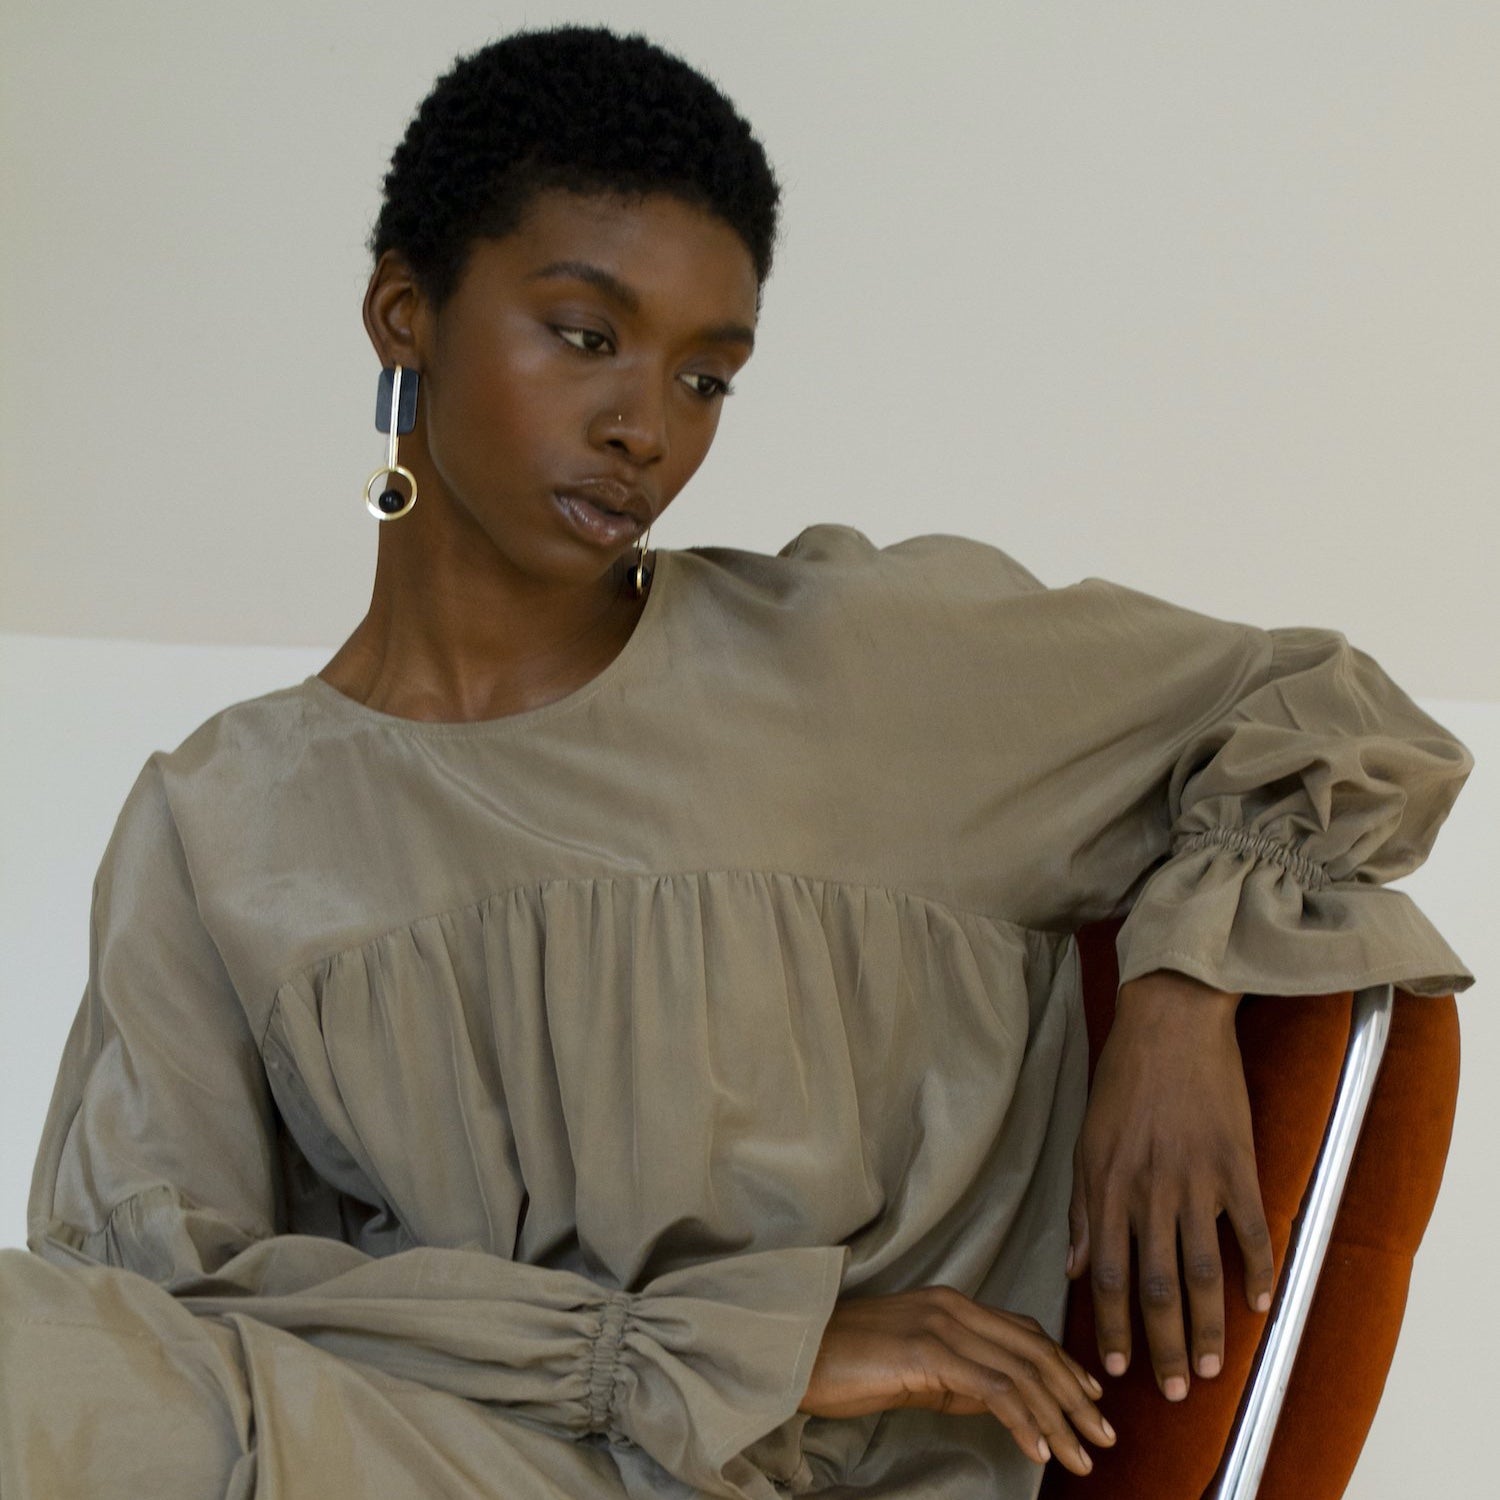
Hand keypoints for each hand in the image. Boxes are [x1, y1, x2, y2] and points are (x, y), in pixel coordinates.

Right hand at [798, 1285, 1115, 1475]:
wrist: (797, 1353)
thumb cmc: (848, 1366)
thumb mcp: (915, 1369)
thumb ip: (959, 1376)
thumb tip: (1004, 1402)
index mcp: (952, 1304)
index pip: (1025, 1333)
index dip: (1064, 1367)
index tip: (1092, 1402)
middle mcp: (954, 1306)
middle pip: (1034, 1350)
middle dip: (1075, 1397)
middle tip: (1104, 1437)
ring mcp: (941, 1325)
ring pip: (1021, 1370)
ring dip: (1059, 1417)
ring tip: (1082, 1455)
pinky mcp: (927, 1352)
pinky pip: (992, 1388)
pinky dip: (1023, 1420)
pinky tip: (1038, 1449)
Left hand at [1067, 969, 1274, 1400]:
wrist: (1170, 1020)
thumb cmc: (1123, 1077)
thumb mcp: (1087, 1138)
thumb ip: (1084, 1206)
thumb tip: (1077, 1267)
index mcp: (1107, 1184)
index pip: (1107, 1274)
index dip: (1112, 1326)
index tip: (1116, 1366)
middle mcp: (1148, 1191)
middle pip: (1154, 1286)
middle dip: (1164, 1346)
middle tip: (1175, 1391)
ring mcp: (1196, 1180)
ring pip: (1202, 1272)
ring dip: (1209, 1327)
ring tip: (1213, 1368)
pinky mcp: (1237, 1164)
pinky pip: (1250, 1231)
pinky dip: (1257, 1271)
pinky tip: (1260, 1305)